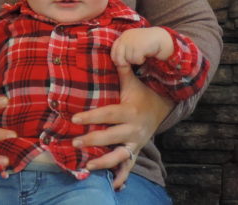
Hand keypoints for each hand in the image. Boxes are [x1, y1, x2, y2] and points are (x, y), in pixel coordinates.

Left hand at [72, 64, 172, 188]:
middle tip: (75, 143)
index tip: (74, 119)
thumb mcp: (132, 81)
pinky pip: (130, 165)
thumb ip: (121, 69)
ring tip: (88, 165)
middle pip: (111, 137)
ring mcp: (136, 142)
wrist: (163, 107)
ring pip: (121, 155)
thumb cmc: (141, 92)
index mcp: (129, 111)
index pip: (107, 115)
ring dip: (104, 162)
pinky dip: (123, 175)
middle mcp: (134, 129)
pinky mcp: (137, 150)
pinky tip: (115, 185)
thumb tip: (114, 52)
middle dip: (93, 140)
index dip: (91, 117)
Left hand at [111, 27, 173, 65]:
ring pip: (128, 59)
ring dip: (135, 61)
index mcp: (124, 36)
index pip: (114, 50)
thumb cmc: (150, 43)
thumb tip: (118, 63)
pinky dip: (141, 60)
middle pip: (118, 56)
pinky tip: (146, 55)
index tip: (124, 64)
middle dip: (124, 63)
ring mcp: (131, 42)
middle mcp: (125, 38)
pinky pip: (136, 60)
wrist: (163, 38)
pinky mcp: (138, 47)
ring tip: (143, 55)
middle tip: (135, 62)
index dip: (117, 59)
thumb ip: (127, 49)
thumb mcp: (136, 43)